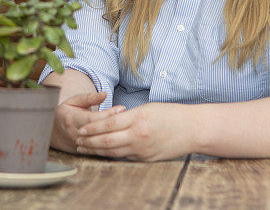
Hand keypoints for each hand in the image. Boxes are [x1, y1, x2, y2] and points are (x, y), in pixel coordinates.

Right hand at [50, 91, 125, 153]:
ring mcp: (79, 146)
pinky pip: (99, 151)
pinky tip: (122, 141)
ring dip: (114, 137)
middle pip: (98, 132)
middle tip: (129, 118)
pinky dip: (111, 146)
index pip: (93, 118)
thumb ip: (89, 98)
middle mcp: (76, 134)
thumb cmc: (66, 113)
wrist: (53, 132)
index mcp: (72, 119)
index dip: (108, 114)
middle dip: (115, 125)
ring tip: (127, 129)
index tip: (122, 108)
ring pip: (100, 143)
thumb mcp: (74, 101)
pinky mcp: (83, 153)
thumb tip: (104, 94)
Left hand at [75, 102, 191, 161]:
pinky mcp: (147, 159)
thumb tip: (110, 122)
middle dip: (89, 141)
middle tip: (77, 141)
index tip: (81, 128)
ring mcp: (143, 149)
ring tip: (85, 149)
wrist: (192, 129)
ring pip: (114, 152)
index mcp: (138, 119)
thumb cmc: (171, 115)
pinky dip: (112, 156)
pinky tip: (103, 154)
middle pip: (107, 141)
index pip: (108, 124)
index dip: (92, 127)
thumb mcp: (147, 109)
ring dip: (97, 151)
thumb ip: (128, 116)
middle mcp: (138, 135)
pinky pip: (125, 158)